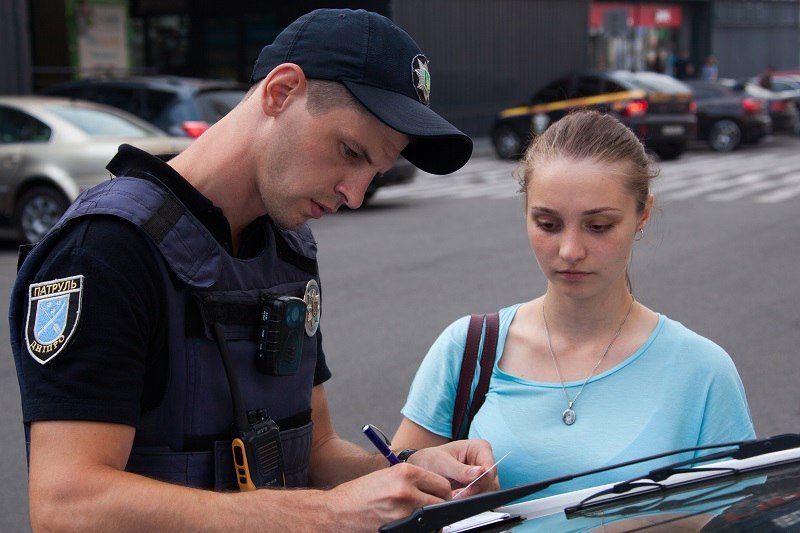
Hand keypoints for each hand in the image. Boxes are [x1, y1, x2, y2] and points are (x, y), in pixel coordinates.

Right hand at [325, 463, 451, 530]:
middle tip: (431, 507)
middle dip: (439, 505)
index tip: (441, 496)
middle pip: (441, 501)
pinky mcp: (399, 528)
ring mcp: (403, 512)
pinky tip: (408, 523)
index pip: (442, 484)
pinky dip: (420, 528)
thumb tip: (438, 489)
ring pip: (433, 518)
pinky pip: (421, 529)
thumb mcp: (388, 475)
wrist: (339, 510)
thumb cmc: (361, 492)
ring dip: (430, 518)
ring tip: (416, 515)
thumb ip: (414, 479)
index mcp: (405, 472)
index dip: (443, 492)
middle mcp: (406, 490)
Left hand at [407, 439, 498, 497]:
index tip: (465, 490)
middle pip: (490, 482)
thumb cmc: (432, 459)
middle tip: (456, 495)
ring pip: (487, 491)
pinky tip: (457, 496)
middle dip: (474, 491)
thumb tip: (481, 473)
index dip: (481, 481)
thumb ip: (461, 470)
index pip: (490, 468)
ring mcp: (483, 474)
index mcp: (480, 448)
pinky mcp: (478, 486)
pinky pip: (481, 497)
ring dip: (471, 496)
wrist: (423, 467)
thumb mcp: (443, 463)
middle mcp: (484, 460)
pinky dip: (469, 499)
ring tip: (454, 495)